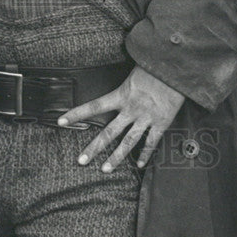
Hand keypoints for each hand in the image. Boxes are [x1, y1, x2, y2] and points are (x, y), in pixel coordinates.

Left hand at [57, 66, 184, 172]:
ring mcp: (145, 118)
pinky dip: (145, 155)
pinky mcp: (161, 123)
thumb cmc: (153, 67)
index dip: (77, 113)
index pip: (94, 106)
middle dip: (94, 148)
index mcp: (121, 95)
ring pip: (127, 143)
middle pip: (108, 132)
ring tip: (105, 169)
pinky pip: (151, 143)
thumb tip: (117, 86)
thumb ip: (124, 85)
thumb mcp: (132, 72)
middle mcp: (131, 109)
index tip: (61, 120)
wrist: (175, 70)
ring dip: (115, 157)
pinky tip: (139, 165)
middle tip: (81, 160)